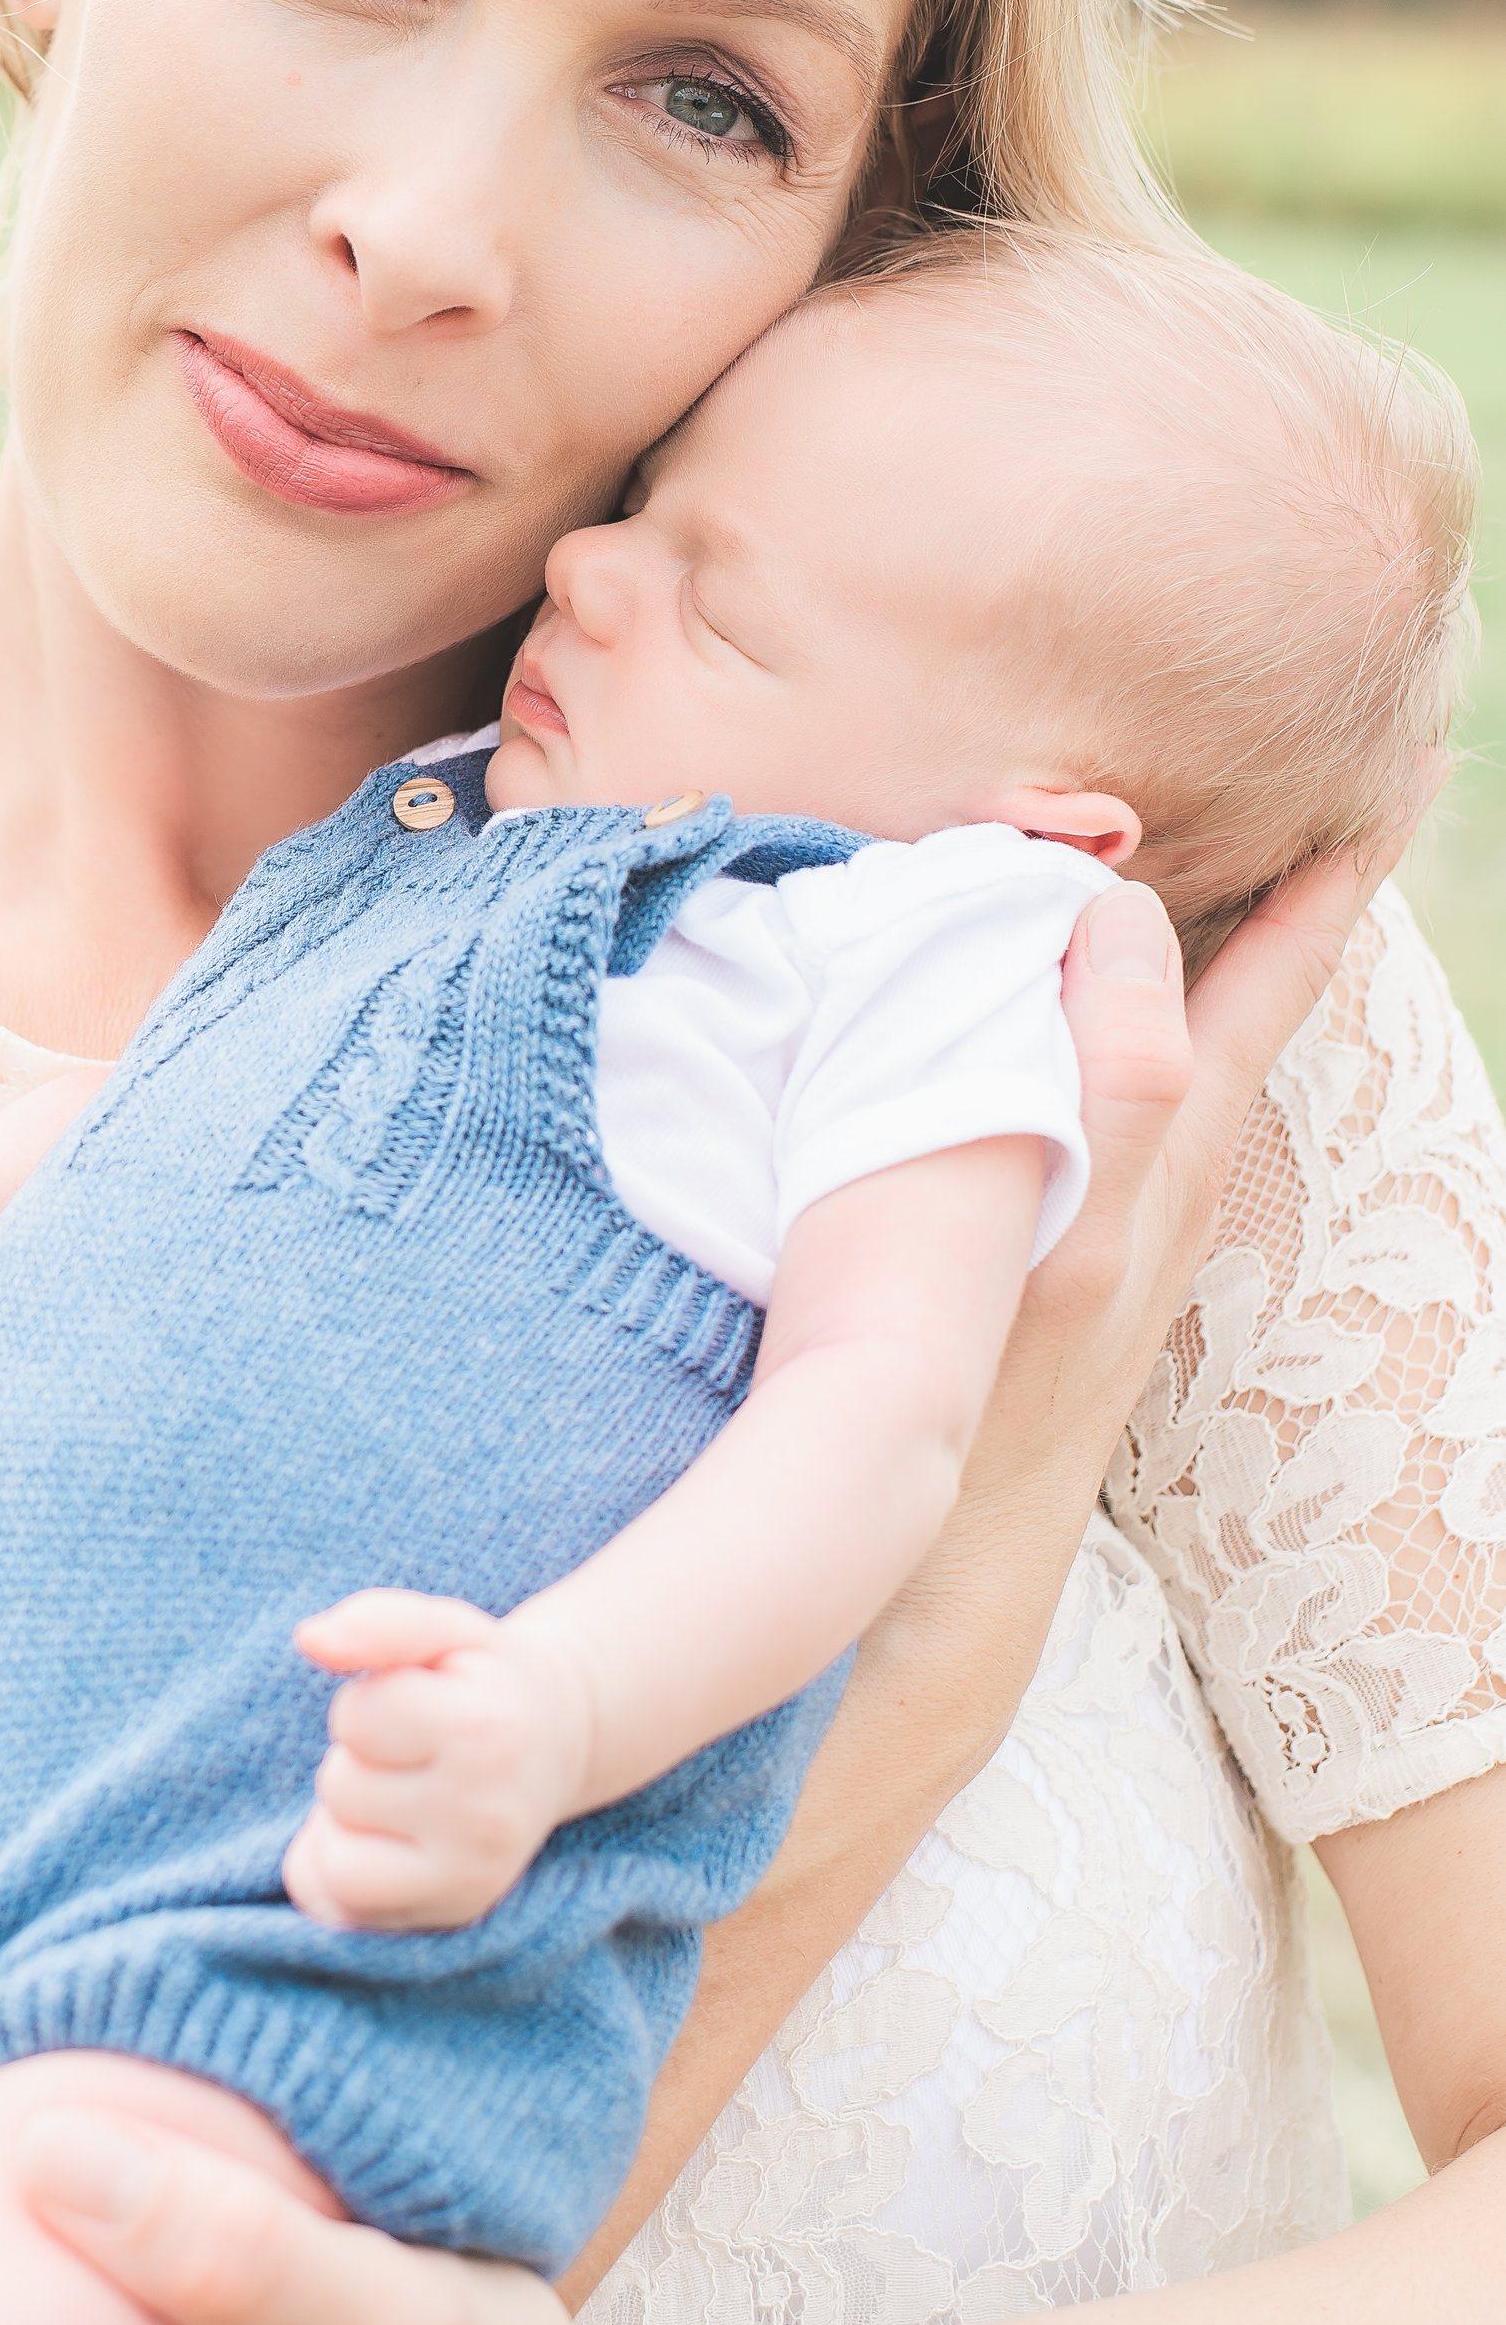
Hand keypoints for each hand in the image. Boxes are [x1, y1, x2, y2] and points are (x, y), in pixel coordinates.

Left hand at [282, 1592, 589, 1932]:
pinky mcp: (453, 1914)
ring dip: (348, 1819)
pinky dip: (339, 1874)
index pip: (356, 1718)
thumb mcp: (444, 1629)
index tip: (417, 1700)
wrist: (559, 1740)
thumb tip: (309, 1640)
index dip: (371, 1700)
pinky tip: (383, 1840)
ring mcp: (473, 1879)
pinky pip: (342, 1910)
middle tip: (415, 1751)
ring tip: (401, 1793)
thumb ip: (378, 1622)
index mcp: (486, 1732)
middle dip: (360, 1760)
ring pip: (334, 1859)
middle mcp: (486, 1818)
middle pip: (341, 1787)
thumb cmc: (485, 1678)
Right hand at [1004, 802, 1424, 1496]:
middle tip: (1321, 792)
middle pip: (1243, 997)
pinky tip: (1071, 1002)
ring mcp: (1127, 1203)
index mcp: (1177, 1136)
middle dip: (1285, 894)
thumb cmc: (999, 1385)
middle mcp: (1171, 1161)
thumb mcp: (1076, 1225)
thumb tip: (1119, 915)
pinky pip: (1114, 1086)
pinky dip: (1118, 1016)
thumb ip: (1117, 1072)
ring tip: (1228, 864)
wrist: (949, 1543)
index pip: (1273, 974)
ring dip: (1209, 950)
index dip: (1324, 881)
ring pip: (1183, 1037)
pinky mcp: (1073, 1237)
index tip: (1374, 781)